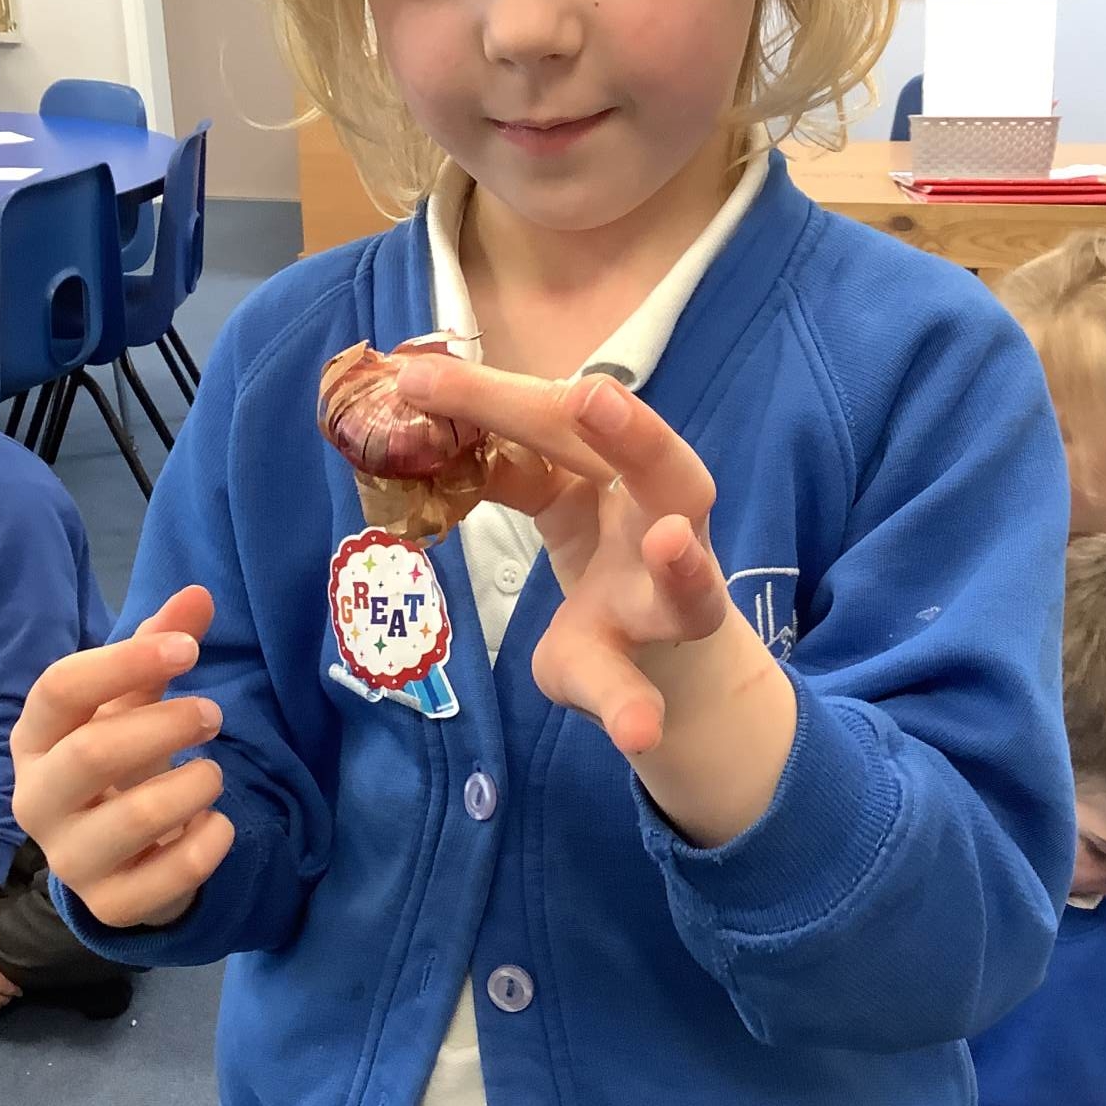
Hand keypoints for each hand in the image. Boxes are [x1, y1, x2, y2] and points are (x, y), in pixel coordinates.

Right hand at [11, 586, 231, 928]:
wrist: (123, 859)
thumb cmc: (121, 763)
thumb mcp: (133, 703)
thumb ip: (159, 647)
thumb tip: (200, 593)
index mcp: (33, 740)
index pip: (59, 689)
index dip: (127, 661)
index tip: (189, 647)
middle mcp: (36, 800)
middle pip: (93, 752)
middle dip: (167, 725)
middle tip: (213, 713)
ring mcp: (70, 859)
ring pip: (137, 817)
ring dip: (196, 783)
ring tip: (214, 773)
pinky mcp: (112, 905)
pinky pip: (173, 874)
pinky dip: (211, 841)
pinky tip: (217, 823)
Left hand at [394, 360, 797, 845]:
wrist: (656, 655)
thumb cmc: (603, 551)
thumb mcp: (553, 495)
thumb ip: (505, 466)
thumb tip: (415, 397)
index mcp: (625, 469)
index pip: (567, 423)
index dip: (497, 398)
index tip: (418, 375)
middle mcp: (662, 521)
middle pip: (663, 470)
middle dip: (635, 433)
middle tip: (593, 395)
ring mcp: (668, 602)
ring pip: (690, 585)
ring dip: (683, 568)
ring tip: (672, 545)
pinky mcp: (643, 676)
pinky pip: (644, 691)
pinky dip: (637, 711)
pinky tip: (640, 730)